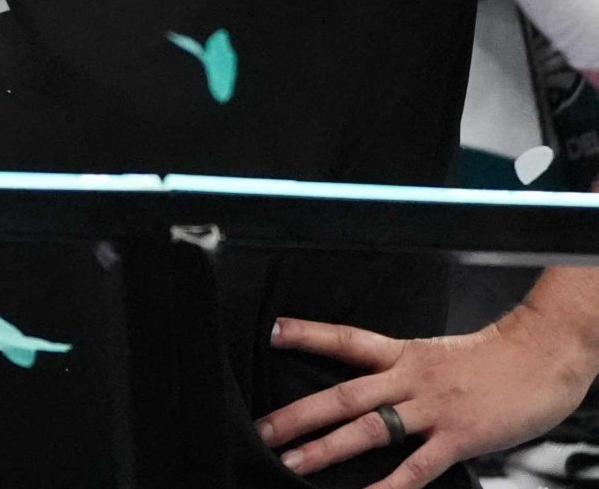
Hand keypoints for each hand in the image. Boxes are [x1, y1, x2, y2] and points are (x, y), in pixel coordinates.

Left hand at [257, 308, 597, 486]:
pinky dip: (389, 487)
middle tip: (260, 429)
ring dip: (326, 448)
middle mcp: (410, 377)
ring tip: (293, 463)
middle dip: (297, 415)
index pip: (344, 339)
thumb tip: (374, 391)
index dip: (305, 334)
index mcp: (404, 353)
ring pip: (368, 429)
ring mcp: (432, 408)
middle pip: (342, 394)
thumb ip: (404, 373)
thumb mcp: (438, 355)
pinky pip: (417, 468)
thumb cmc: (494, 360)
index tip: (268, 332)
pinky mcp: (459, 437)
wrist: (544, 356)